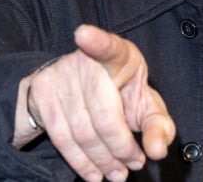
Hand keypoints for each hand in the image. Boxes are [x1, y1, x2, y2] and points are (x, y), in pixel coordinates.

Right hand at [13, 25, 175, 181]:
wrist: (82, 86)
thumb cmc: (122, 94)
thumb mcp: (146, 105)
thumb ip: (158, 125)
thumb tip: (157, 150)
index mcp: (118, 54)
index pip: (108, 46)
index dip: (95, 41)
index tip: (82, 34)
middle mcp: (86, 59)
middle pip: (103, 113)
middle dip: (120, 147)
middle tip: (131, 167)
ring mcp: (61, 74)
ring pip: (81, 131)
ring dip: (101, 160)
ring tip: (115, 174)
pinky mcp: (43, 90)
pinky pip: (61, 137)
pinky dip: (80, 162)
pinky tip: (93, 172)